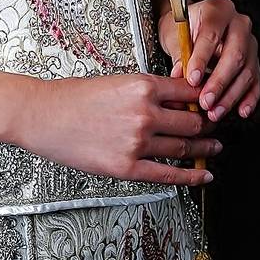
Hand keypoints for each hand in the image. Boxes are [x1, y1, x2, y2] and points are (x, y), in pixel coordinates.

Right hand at [18, 72, 222, 185]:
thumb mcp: (116, 82)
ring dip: (204, 150)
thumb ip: (147, 91)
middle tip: (215, 128)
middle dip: (208, 125)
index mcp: (142, 85)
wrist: (43, 115)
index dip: (205, 98)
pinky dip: (191, 177)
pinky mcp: (127, 167)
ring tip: (213, 150)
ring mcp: (137, 141)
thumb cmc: (74, 97)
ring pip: (184, 147)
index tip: (212, 103)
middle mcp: (144, 113)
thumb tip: (176, 101)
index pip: (189, 91)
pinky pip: (168, 174)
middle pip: (193, 121)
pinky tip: (203, 176)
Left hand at [158, 0, 259, 123]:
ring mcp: (250, 42)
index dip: (202, 59)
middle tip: (205, 101)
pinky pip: (256, 81)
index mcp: (218, 9)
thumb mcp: (174, 34)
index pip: (211, 36)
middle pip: (234, 55)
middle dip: (219, 82)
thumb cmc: (181, 27)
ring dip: (231, 95)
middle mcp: (239, 23)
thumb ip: (179, 54)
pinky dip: (249, 98)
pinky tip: (241, 110)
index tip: (192, 79)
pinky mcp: (254, 60)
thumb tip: (180, 76)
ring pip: (246, 71)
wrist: (190, 26)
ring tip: (215, 111)